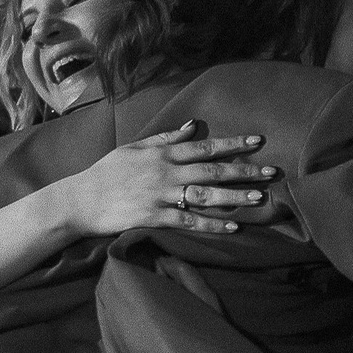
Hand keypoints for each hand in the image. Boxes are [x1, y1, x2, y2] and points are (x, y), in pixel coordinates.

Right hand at [62, 121, 276, 236]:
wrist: (80, 199)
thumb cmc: (107, 172)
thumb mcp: (135, 147)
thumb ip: (166, 136)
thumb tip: (194, 125)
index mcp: (163, 152)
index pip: (205, 146)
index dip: (233, 143)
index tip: (259, 141)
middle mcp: (166, 172)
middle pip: (212, 170)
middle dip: (244, 170)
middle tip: (272, 172)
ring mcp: (161, 195)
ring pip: (205, 195)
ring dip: (234, 197)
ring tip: (259, 198)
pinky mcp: (154, 217)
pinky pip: (188, 221)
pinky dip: (211, 224)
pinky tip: (232, 228)